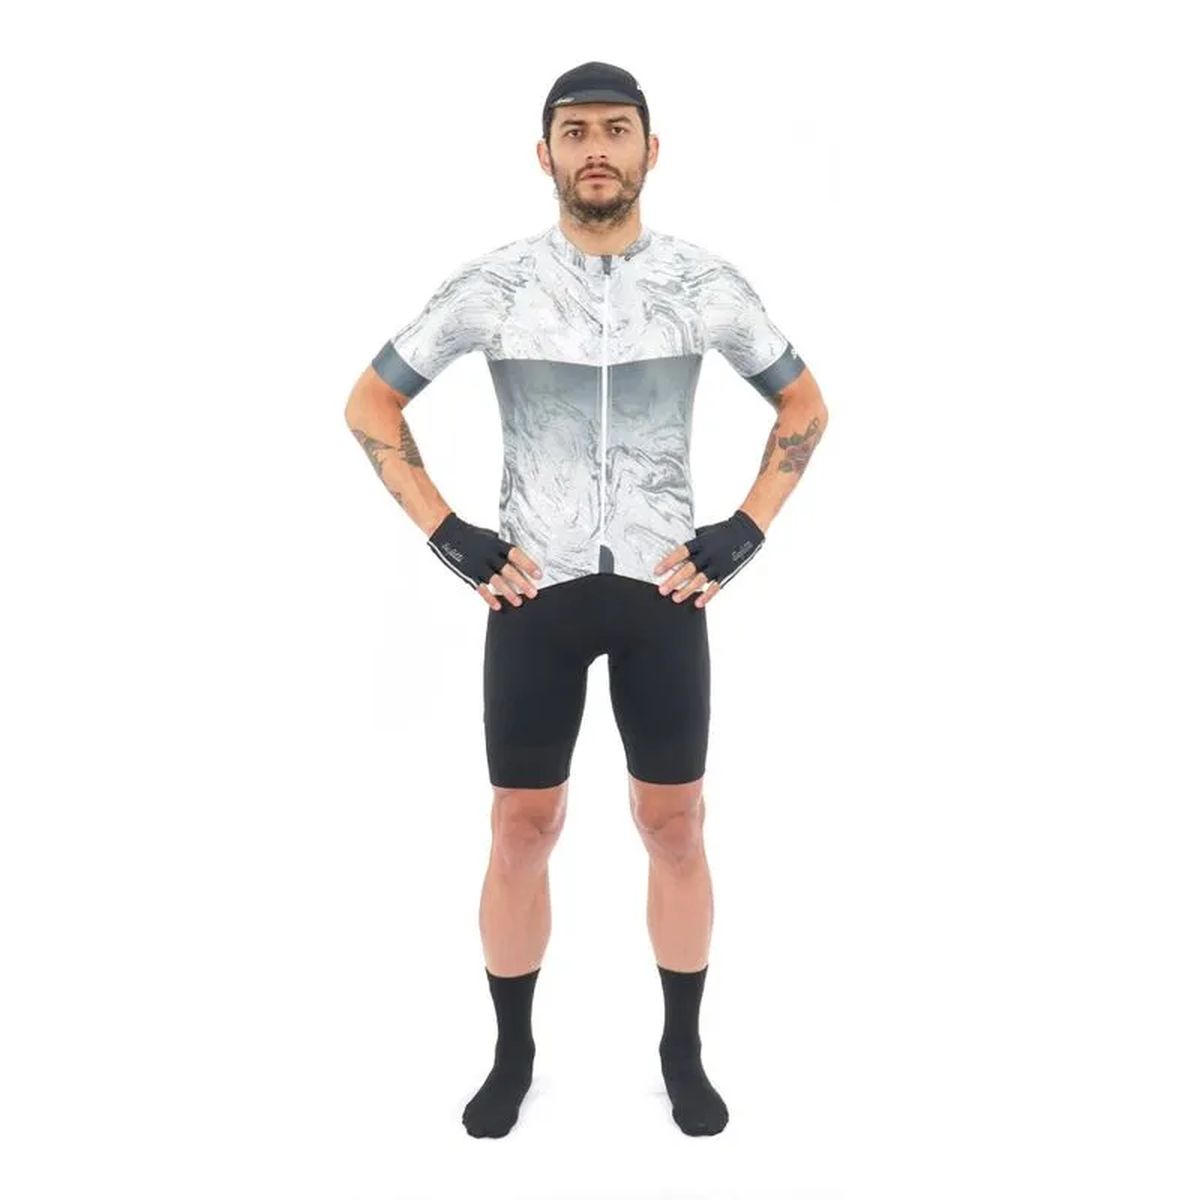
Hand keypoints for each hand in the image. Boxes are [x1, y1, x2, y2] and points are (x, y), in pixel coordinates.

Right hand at [426, 511, 541, 608]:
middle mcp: (488, 555)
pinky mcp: (468, 573)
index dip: (528, 565)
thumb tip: (520, 557)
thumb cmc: (472, 534)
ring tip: (518, 602)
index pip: (515, 555)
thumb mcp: (489, 536)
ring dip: (508, 593)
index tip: (538, 574)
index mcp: (495, 544)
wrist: (447, 533)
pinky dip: (489, 598)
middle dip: (522, 583)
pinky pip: (480, 588)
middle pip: (508, 571)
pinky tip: (497, 606)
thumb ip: (502, 547)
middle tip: (533, 593)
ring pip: (495, 582)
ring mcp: (477, 565)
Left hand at [653, 509, 765, 606]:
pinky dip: (707, 595)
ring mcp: (718, 564)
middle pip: (688, 569)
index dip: (668, 562)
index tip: (657, 571)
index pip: (681, 553)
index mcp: (701, 542)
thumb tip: (674, 553)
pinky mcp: (727, 572)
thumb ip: (692, 543)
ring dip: (687, 590)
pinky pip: (716, 586)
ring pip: (700, 580)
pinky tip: (698, 603)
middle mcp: (709, 553)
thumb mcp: (705, 532)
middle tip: (662, 589)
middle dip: (674, 580)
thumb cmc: (722, 531)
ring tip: (676, 598)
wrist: (746, 531)